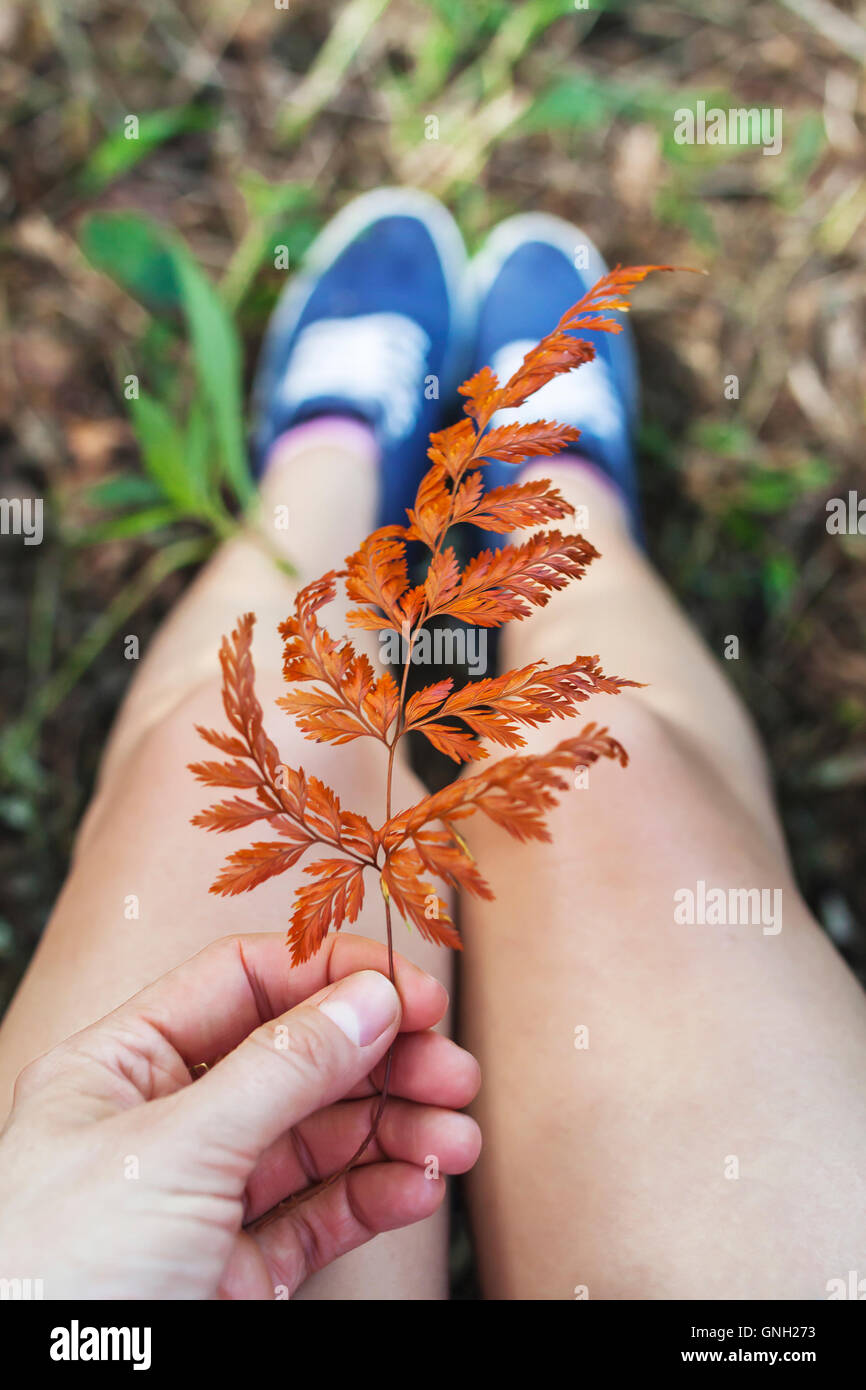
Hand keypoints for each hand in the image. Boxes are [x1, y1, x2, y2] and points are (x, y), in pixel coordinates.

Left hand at [0, 933, 480, 1298]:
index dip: (332, 979)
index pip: (243, 984)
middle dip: (381, 1062)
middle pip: (297, 1060)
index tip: (411, 993)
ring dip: (396, 1132)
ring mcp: (204, 1198)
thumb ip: (281, 1069)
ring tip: (456, 1141)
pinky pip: (320, 1214)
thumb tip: (369, 999)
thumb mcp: (174, 1151)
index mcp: (122, 1066)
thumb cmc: (56, 1278)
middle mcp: (166, 1122)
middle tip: (452, 1074)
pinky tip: (419, 1186)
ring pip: (320, 1140)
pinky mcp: (235, 1269)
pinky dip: (376, 1197)